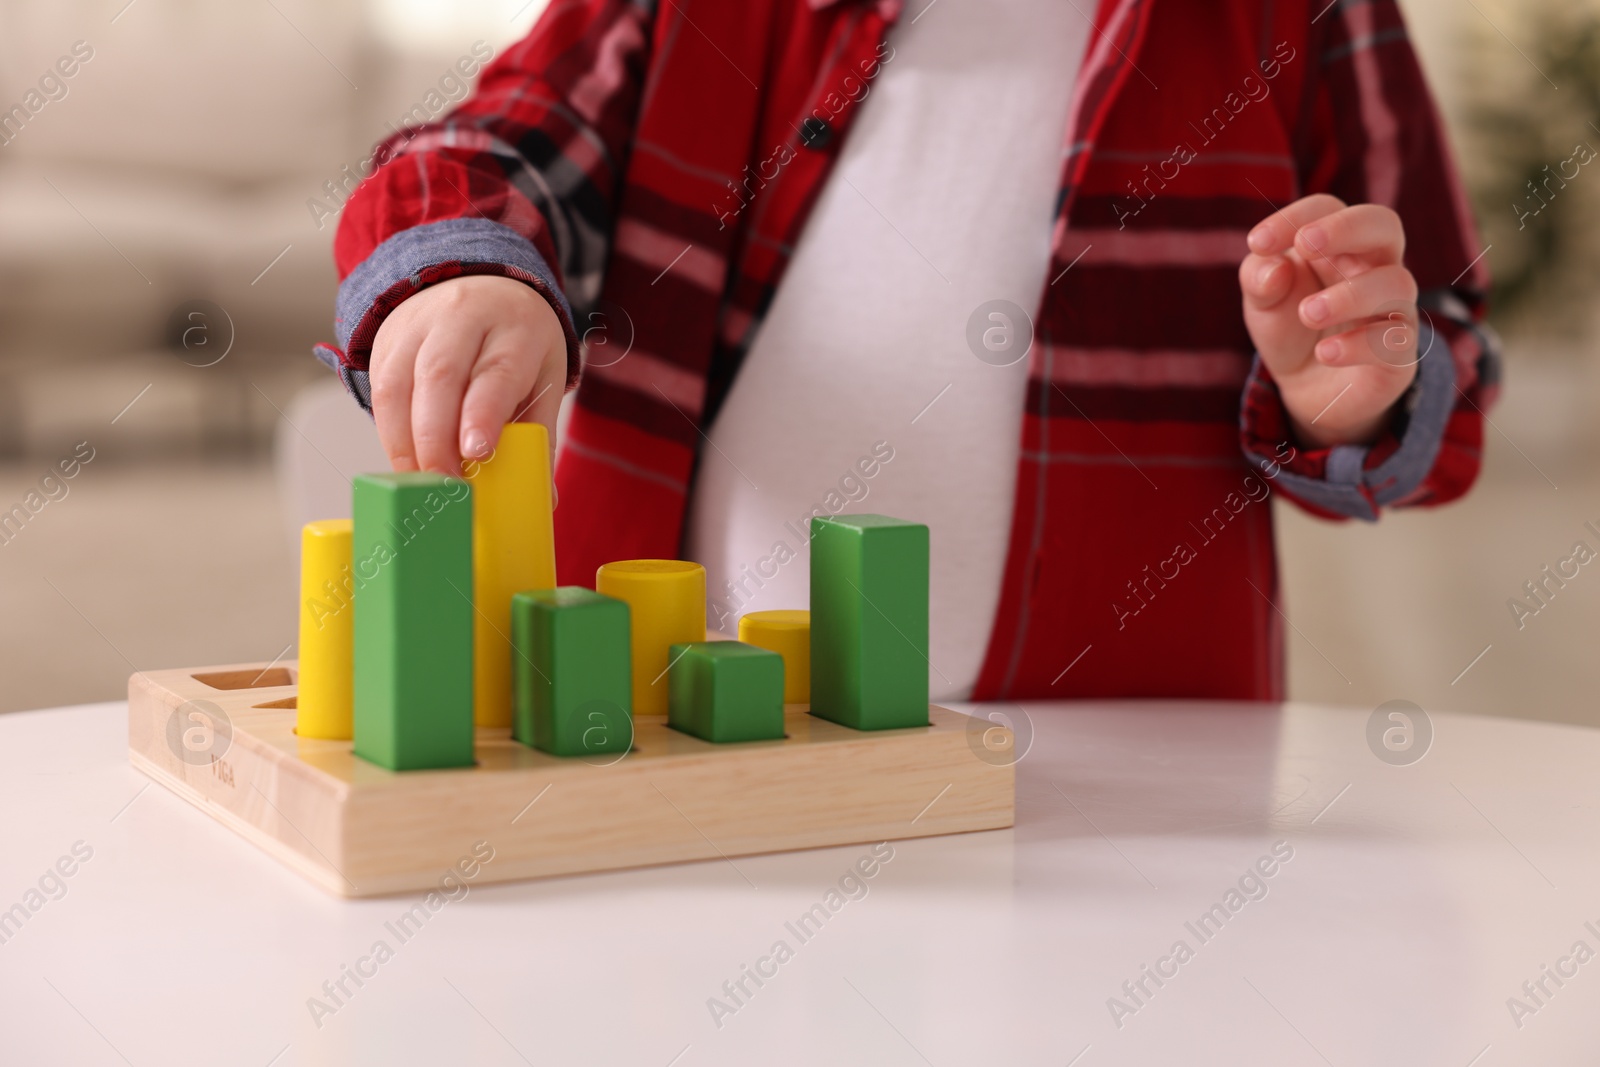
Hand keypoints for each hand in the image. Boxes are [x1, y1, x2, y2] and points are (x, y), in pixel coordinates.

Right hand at [369, 275, 566, 473]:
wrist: (483, 287)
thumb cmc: (517, 345)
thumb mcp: (542, 378)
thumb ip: (539, 435)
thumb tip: (544, 498)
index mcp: (515, 329)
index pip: (496, 372)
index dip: (482, 414)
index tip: (477, 452)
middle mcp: (464, 317)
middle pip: (440, 376)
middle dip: (436, 438)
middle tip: (445, 484)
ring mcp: (419, 324)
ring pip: (399, 383)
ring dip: (405, 441)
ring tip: (421, 481)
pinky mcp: (388, 337)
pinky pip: (379, 388)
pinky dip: (389, 430)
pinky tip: (404, 458)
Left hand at [1240, 194, 1419, 448]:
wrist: (1305, 387)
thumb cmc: (1289, 326)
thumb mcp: (1262, 301)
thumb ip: (1259, 278)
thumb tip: (1275, 267)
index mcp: (1337, 244)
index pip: (1328, 208)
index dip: (1295, 217)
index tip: (1258, 243)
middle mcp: (1373, 267)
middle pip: (1383, 225)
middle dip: (1347, 228)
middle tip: (1306, 245)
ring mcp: (1392, 308)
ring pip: (1396, 283)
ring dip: (1350, 295)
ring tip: (1309, 313)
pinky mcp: (1398, 352)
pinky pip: (1395, 340)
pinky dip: (1360, 344)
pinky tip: (1325, 353)